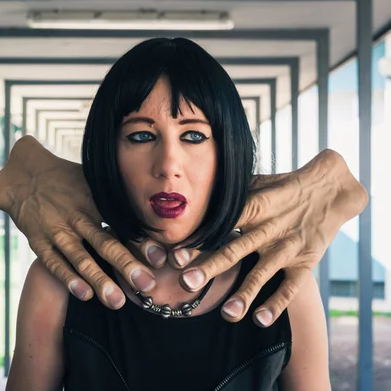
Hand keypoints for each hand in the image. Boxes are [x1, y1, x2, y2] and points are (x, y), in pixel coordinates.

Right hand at [0, 135, 157, 308]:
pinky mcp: (38, 241)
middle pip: (105, 243)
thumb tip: (150, 216)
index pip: (122, 223)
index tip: (160, 258)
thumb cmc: (67, 180)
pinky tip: (84, 294)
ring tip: (117, 302)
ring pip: (81, 258)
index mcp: (94, 200)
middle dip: (126, 266)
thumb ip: (116, 199)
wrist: (24, 176)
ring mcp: (56, 230)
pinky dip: (68, 278)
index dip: (141, 241)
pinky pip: (54, 262)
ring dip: (99, 280)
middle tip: (146, 285)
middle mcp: (77, 216)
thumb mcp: (92, 181)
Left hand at [160, 149, 366, 325]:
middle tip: (187, 282)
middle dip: (210, 267)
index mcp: (251, 208)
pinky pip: (290, 286)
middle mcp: (267, 229)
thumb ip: (227, 195)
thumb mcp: (254, 183)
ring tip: (227, 314)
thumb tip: (192, 197)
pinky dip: (277, 304)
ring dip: (244, 294)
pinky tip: (260, 320)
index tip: (175, 254)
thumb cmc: (281, 188)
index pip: (220, 225)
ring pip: (262, 273)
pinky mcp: (304, 262)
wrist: (329, 190)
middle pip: (234, 250)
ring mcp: (286, 247)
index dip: (198, 240)